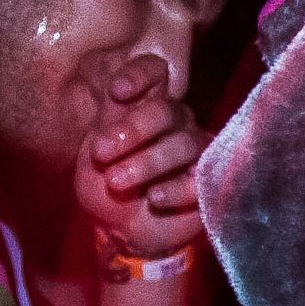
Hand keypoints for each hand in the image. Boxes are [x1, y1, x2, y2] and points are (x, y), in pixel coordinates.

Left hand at [75, 55, 210, 262]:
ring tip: (118, 182)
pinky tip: (155, 199)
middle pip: (166, 110)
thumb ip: (107, 122)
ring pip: (184, 143)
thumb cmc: (106, 188)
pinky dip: (176, 189)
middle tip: (102, 153)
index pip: (154, 71)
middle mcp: (174, 123)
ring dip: (148, 162)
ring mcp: (196, 151)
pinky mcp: (209, 182)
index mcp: (144, 106)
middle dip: (133, 129)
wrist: (123, 234)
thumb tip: (117, 90)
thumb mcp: (95, 156)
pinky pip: (201, 179)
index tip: (117, 92)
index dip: (139, 75)